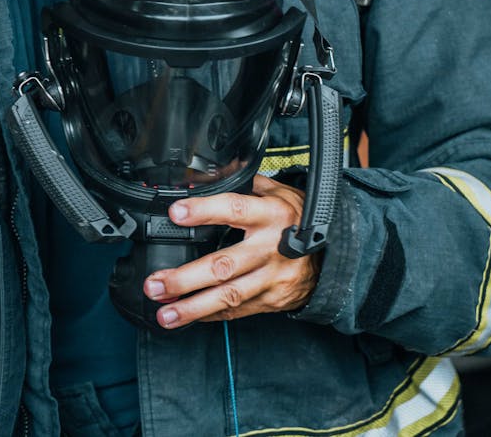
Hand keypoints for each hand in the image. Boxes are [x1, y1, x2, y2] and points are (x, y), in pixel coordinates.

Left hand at [143, 174, 320, 328]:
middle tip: (155, 284)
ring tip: (164, 313)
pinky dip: (211, 315)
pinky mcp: (273, 300)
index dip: (204, 211)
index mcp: (271, 214)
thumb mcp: (277, 191)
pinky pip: (238, 311)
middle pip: (225, 265)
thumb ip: (244, 183)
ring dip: (193, 307)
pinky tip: (188, 316)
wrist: (334, 253)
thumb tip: (208, 173)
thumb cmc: (296, 217)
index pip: (234, 209)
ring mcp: (273, 278)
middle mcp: (271, 247)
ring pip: (229, 296)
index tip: (176, 214)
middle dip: (186, 278)